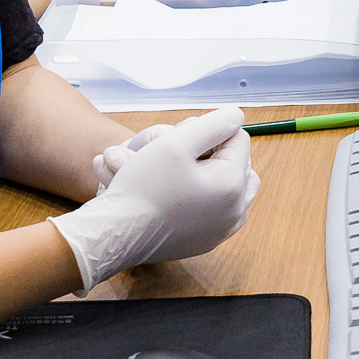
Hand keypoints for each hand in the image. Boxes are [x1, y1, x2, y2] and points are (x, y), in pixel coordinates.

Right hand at [51, 106, 258, 289]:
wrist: (117, 233)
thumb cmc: (142, 187)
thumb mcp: (175, 142)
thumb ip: (213, 124)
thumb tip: (236, 117)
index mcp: (232, 184)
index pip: (238, 138)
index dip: (212, 131)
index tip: (186, 139)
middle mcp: (235, 211)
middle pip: (241, 163)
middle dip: (218, 152)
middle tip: (187, 152)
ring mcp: (223, 230)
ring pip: (236, 189)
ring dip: (220, 173)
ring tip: (191, 167)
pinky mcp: (209, 242)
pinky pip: (222, 212)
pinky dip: (212, 197)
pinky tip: (189, 191)